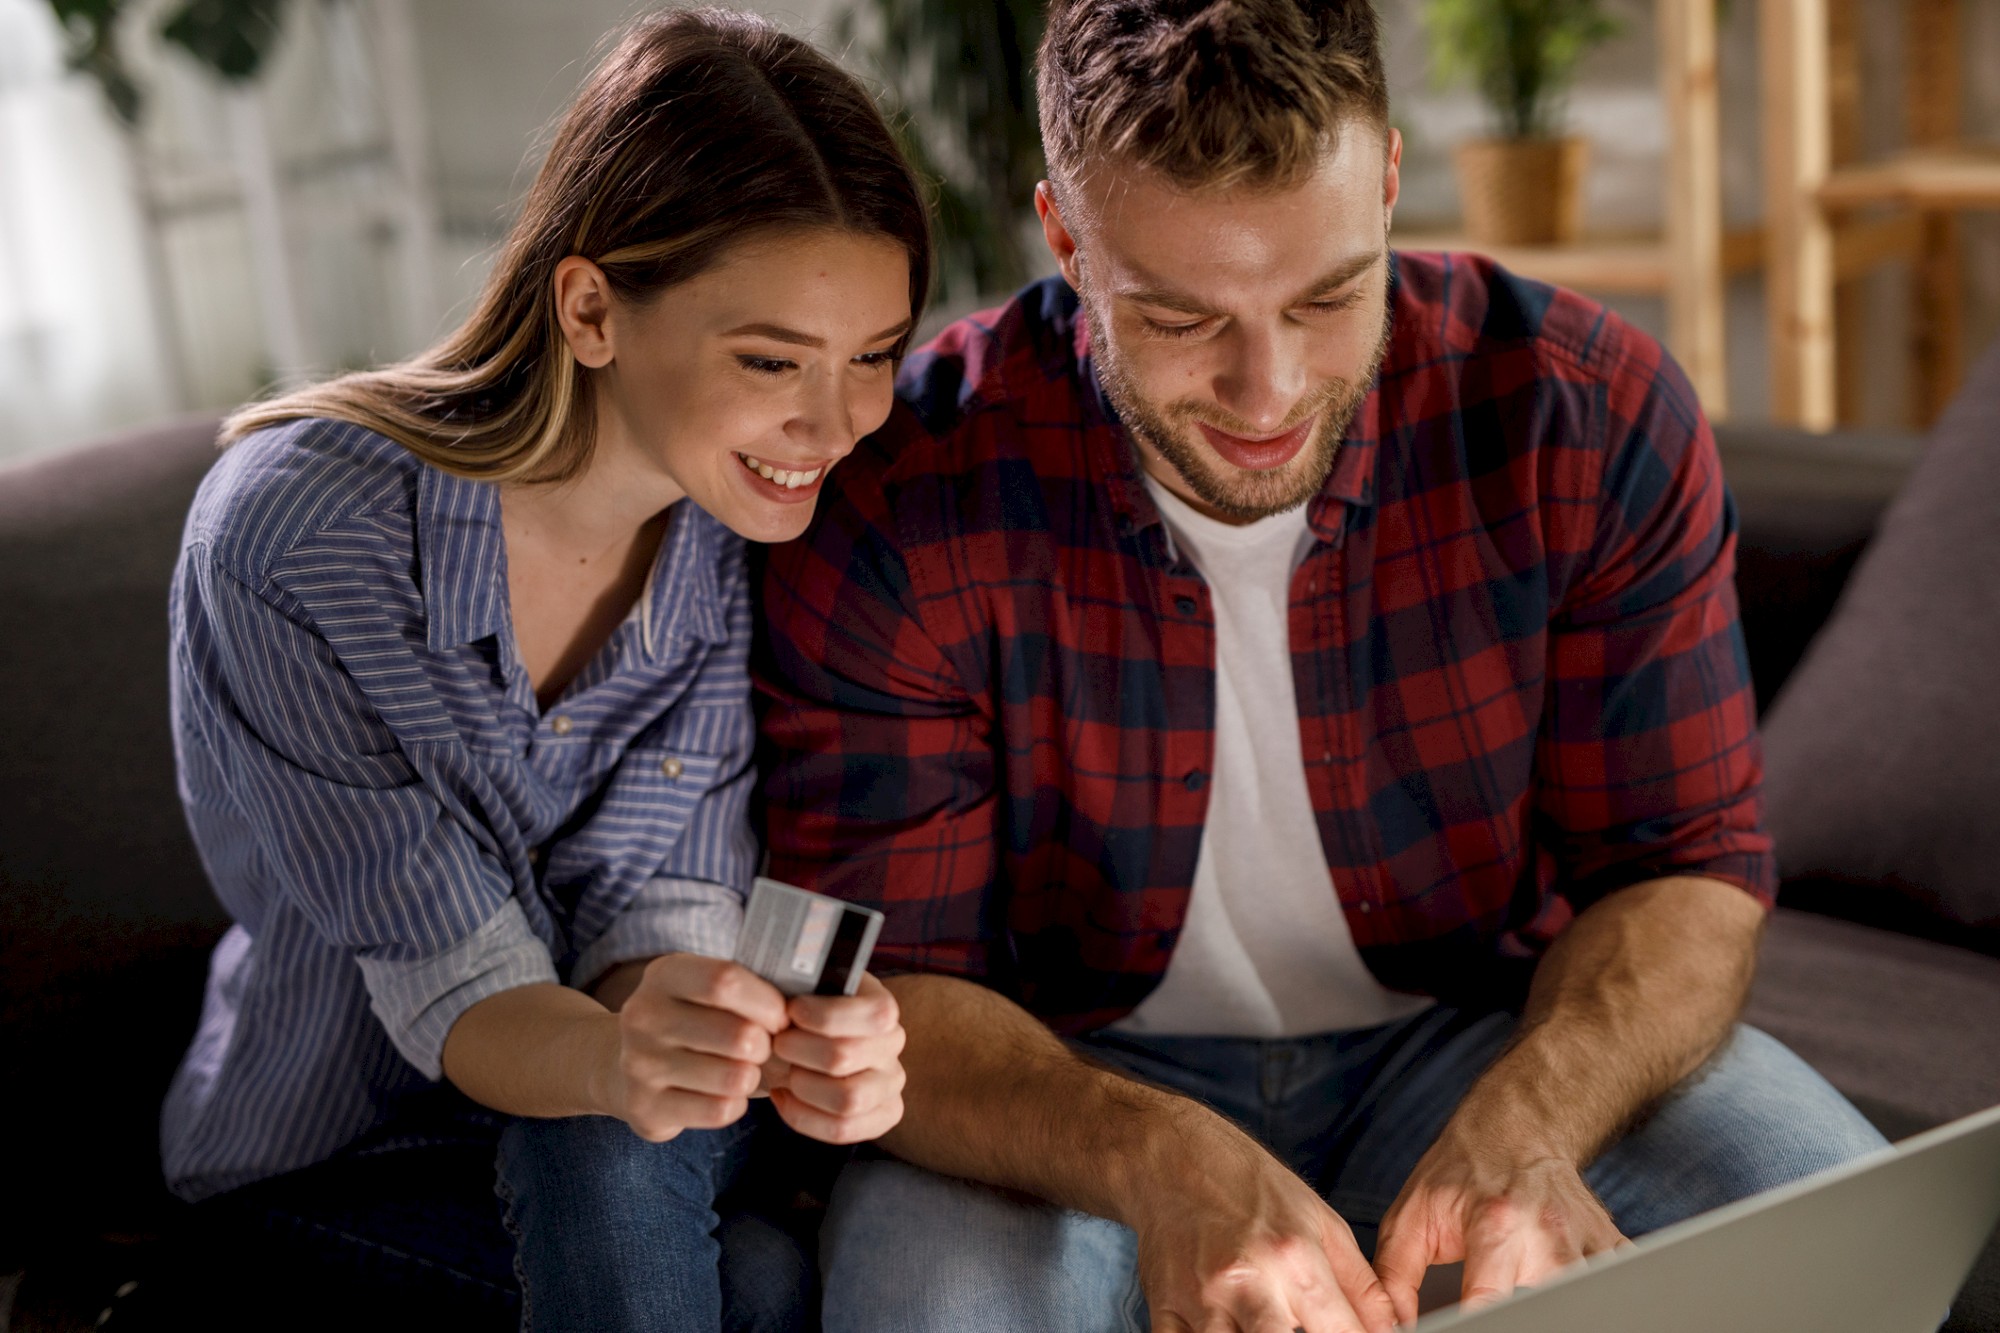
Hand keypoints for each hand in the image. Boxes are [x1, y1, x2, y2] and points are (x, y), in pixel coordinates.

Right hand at [605, 953, 789, 1141]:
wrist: (630, 1068)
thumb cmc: (693, 1022)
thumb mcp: (708, 992)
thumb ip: (750, 991)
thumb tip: (802, 1015)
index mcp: (664, 975)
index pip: (726, 981)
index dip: (767, 1003)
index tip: (781, 1017)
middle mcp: (644, 1015)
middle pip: (739, 1035)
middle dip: (767, 1046)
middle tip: (764, 1049)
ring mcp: (640, 1063)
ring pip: (734, 1077)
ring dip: (753, 1077)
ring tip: (743, 1070)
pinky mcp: (645, 1107)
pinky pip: (720, 1110)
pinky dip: (736, 1104)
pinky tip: (723, 1093)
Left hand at [762, 972, 906, 1143]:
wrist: (800, 1040)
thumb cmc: (798, 1013)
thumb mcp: (799, 990)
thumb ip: (797, 991)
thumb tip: (785, 1008)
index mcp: (881, 1005)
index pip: (873, 1014)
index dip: (824, 1015)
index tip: (789, 1011)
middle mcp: (893, 1044)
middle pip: (845, 1056)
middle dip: (797, 1050)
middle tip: (775, 1043)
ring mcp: (891, 1082)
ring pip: (848, 1099)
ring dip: (802, 1087)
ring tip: (782, 1073)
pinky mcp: (884, 1115)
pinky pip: (842, 1130)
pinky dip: (803, 1116)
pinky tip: (783, 1096)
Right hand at [1134, 1119, 1397, 1332]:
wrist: (1170, 1155)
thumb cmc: (1245, 1182)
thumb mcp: (1319, 1220)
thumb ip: (1360, 1283)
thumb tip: (1391, 1329)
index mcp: (1294, 1258)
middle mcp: (1250, 1284)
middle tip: (1302, 1322)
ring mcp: (1203, 1301)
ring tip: (1266, 1316)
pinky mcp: (1165, 1309)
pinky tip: (1226, 1325)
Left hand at [1373, 1128, 1628, 1322]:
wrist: (1515, 1127)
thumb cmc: (1459, 1172)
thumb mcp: (1411, 1216)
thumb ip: (1396, 1278)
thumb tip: (1392, 1329)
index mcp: (1496, 1223)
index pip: (1490, 1304)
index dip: (1475, 1326)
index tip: (1464, 1328)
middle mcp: (1548, 1234)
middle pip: (1547, 1311)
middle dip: (1521, 1320)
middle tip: (1495, 1313)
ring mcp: (1587, 1241)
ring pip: (1587, 1304)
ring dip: (1558, 1310)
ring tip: (1526, 1300)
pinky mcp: (1613, 1248)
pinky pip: (1615, 1290)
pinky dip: (1592, 1300)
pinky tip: (1566, 1299)